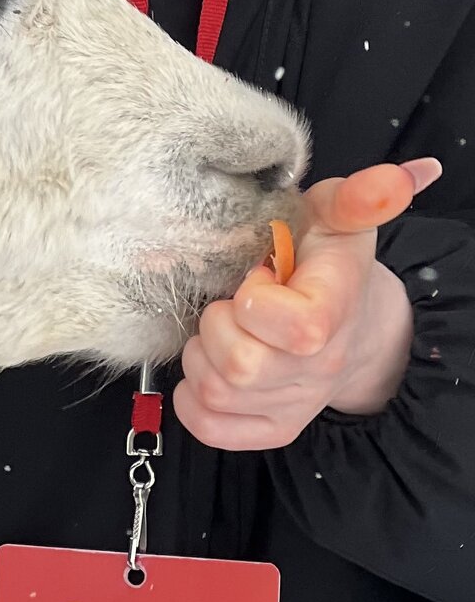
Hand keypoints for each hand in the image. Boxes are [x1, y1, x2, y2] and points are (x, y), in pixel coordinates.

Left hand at [174, 158, 441, 450]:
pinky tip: (206, 364)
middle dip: (215, 325)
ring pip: (215, 394)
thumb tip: (408, 173)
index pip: (296, 327)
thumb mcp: (336, 217)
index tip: (253, 278)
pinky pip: (209, 427)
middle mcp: (319, 367)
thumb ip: (360, 197)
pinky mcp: (271, 428)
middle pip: (240, 366)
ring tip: (219, 329)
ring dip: (199, 356)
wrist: (347, 323)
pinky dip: (192, 398)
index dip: (257, 301)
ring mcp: (295, 404)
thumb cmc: (324, 260)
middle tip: (227, 304)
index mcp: (333, 311)